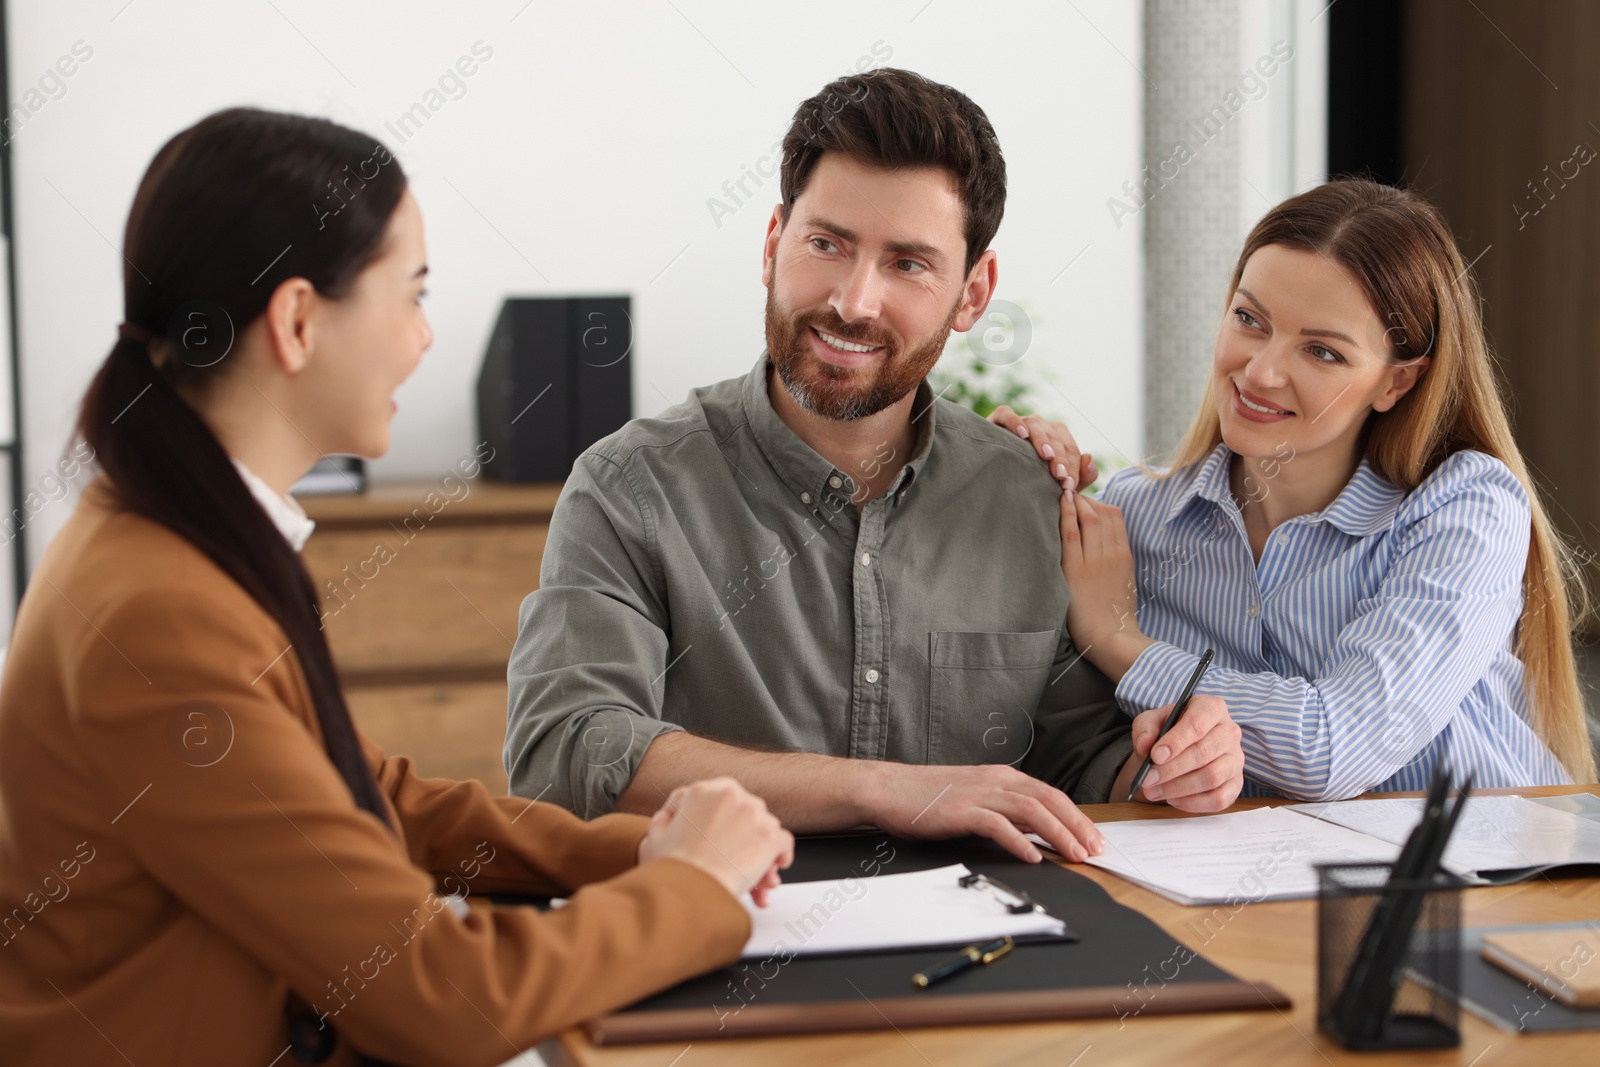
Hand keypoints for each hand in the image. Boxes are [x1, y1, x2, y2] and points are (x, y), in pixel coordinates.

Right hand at [638, 777, 793, 905]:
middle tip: (736, 860)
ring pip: (764, 828)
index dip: (722, 822)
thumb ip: (666, 819)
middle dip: (742, 837)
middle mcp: (732, 796)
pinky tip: (772, 867)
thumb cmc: (671, 867)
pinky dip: (780, 856)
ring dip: (760, 850)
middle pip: (745, 814)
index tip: (721, 836)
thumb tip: (670, 816)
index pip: (722, 801)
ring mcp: (754, 815)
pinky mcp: (770, 836)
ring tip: (753, 877)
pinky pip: (784, 843)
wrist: (687, 887)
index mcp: (704, 790)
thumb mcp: (655, 835)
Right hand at [862, 762, 1105, 863]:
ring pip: (1030, 811)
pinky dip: (1018, 841)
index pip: (1050, 794)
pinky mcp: (961, 810)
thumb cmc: (928, 798)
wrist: (889, 789)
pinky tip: (1032, 857)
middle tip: (1095, 850)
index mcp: (1001, 777)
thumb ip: (1004, 811)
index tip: (1094, 838)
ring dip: (1057, 834)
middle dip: (1077, 825)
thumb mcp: (975, 799)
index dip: (1076, 816)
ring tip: (1074, 855)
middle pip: (1048, 800)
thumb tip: (1035, 831)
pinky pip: (997, 825)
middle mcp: (995, 780)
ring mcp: (979, 794)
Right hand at [988, 405, 1096, 493]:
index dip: (1072, 466)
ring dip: (1043, 440)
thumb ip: (1082, 476)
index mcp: (1057, 438)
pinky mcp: (997, 420)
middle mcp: (1040, 427)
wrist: (994, 480)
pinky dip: (1015, 421)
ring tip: (1047, 456)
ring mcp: (1020, 422)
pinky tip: (1022, 434)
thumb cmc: (1031, 483)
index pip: (1070, 448)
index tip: (1069, 485)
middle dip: (1060, 457)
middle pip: (1055, 436)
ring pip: (1036, 423)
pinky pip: (1007, 414)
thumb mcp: (1057, 484)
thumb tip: (1089, 457)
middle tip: (1061, 477)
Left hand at [1060, 490, 1148, 678]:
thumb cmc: (1115, 615)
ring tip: (1062, 496)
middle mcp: (1112, 553)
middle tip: (1070, 497)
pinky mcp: (1076, 569)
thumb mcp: (1124, 582)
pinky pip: (1071, 533)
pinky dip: (1066, 513)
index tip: (1085, 503)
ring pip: (1088, 517)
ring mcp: (1095, 560)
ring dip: (1075, 502)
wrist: (1111, 636)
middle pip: (1102, 512)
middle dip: (1085, 499)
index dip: (1099, 503)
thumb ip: (1116, 561)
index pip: (1115, 516)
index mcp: (1125, 555)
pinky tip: (1059, 503)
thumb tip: (1104, 545)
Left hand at [1127, 695, 1242, 810]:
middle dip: (1171, 769)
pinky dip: (1193, 803)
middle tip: (1147, 779)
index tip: (1155, 756)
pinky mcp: (1235, 783)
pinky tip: (1174, 799)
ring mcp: (1236, 759)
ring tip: (1154, 791)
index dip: (1176, 741)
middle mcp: (1229, 731)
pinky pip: (1219, 798)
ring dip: (1179, 788)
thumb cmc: (1167, 731)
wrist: (1179, 749)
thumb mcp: (1151, 721)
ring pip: (1212, 777)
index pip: (1197, 723)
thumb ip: (1145, 729)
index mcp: (1211, 708)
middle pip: (1204, 753)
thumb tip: (1145, 746)